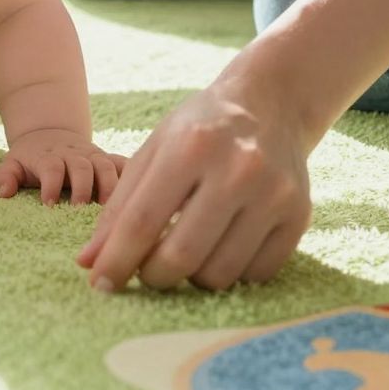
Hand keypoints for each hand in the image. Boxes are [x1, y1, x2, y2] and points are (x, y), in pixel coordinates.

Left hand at [0, 130, 127, 206]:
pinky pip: (124, 163)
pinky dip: (133, 174)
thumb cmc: (30, 158)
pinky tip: (140, 192)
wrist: (50, 133)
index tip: (49, 205)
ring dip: (109, 186)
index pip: (51, 167)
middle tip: (80, 210)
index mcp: (49, 156)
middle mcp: (73, 154)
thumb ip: (5, 177)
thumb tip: (4, 194)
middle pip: (81, 167)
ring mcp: (93, 155)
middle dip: (82, 188)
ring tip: (111, 210)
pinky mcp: (108, 159)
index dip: (51, 185)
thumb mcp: (11, 163)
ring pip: (105, 166)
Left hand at [76, 70, 311, 291]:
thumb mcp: (153, 152)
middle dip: (152, 276)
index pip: (143, 221)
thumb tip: (89, 263)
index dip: (116, 260)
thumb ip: (119, 208)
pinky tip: (221, 248)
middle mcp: (238, 169)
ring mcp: (274, 194)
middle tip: (146, 271)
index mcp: (191, 147)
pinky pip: (255, 274)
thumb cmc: (200, 130)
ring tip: (185, 254)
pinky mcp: (299, 215)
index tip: (99, 284)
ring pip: (219, 274)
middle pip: (181, 256)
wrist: (271, 104)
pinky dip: (230, 273)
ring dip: (191, 278)